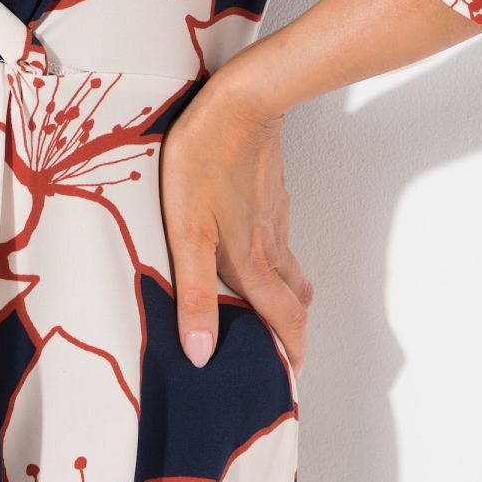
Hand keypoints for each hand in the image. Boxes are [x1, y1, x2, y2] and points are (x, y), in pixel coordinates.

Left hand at [159, 75, 312, 377]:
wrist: (240, 102)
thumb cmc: (204, 161)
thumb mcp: (187, 232)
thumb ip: (196, 294)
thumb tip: (202, 354)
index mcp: (251, 263)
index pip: (284, 323)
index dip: (289, 356)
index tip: (288, 380)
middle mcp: (270, 245)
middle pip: (294, 301)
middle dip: (291, 331)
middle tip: (279, 351)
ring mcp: (275, 216)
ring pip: (290, 268)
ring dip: (287, 295)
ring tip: (270, 308)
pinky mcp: (271, 192)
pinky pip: (281, 238)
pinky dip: (277, 258)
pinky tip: (254, 247)